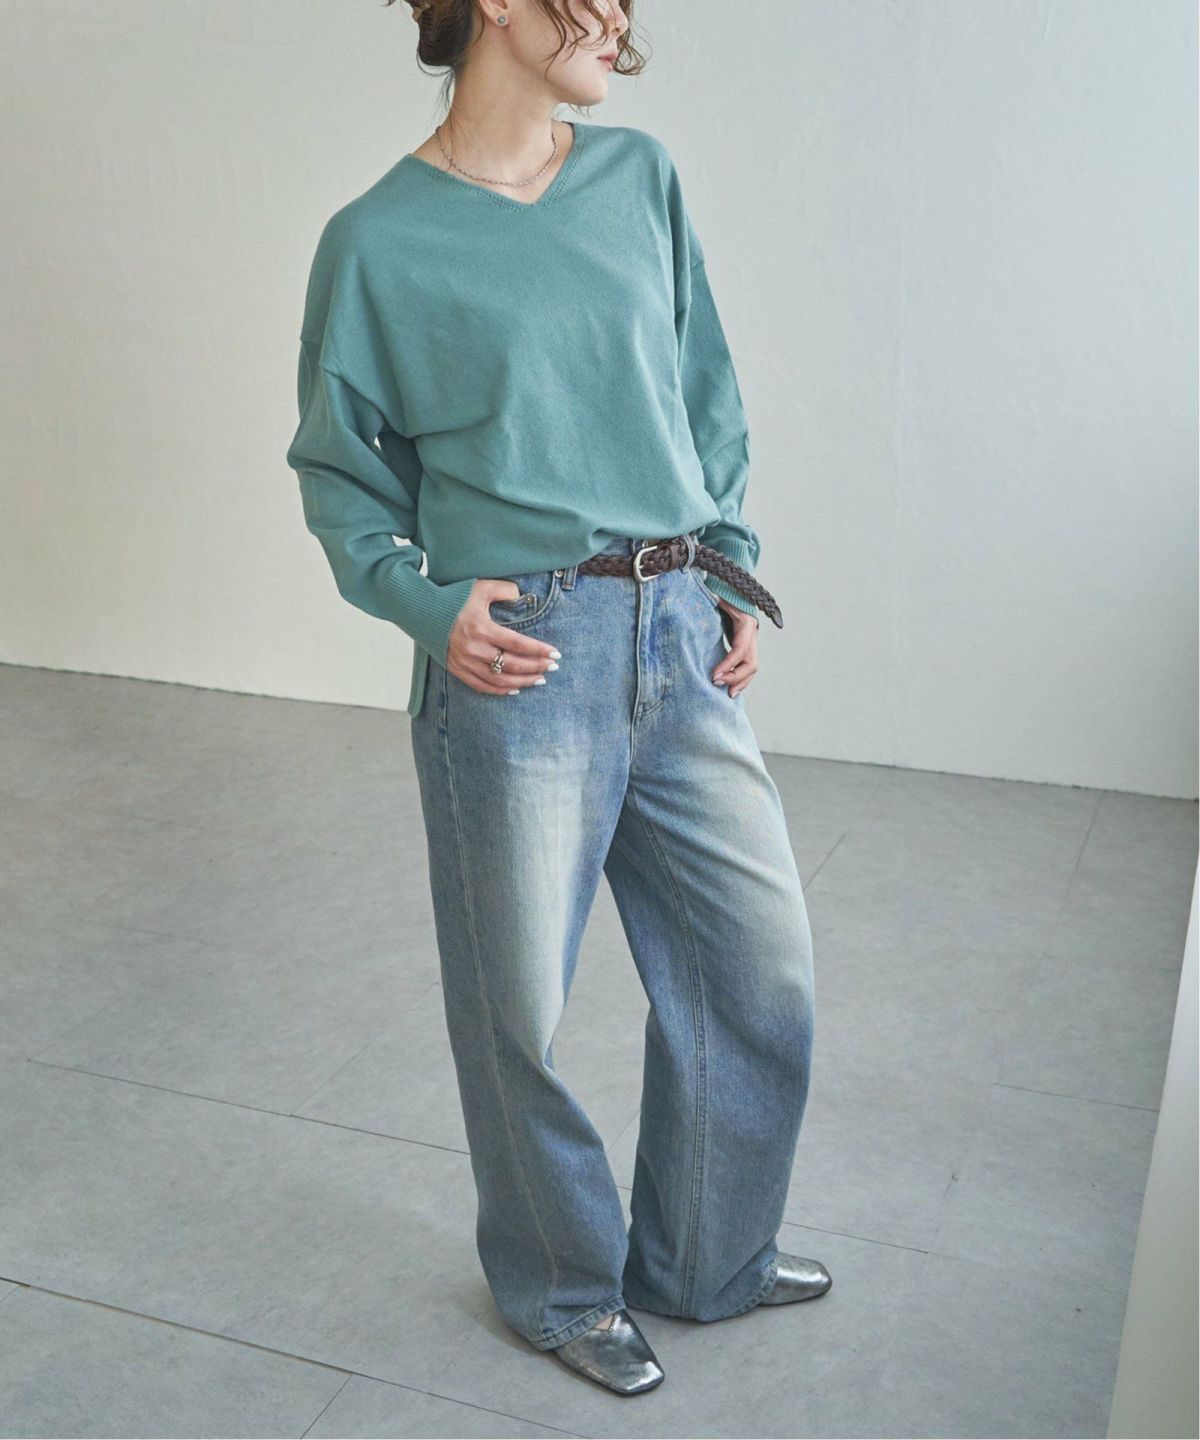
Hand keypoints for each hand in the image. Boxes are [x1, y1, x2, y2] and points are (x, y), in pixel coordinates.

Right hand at [447, 579, 560, 695]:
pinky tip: (515, 688)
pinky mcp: (457, 669)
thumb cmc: (453, 597)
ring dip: (523, 682)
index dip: (539, 651)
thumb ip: (504, 589)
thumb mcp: (480, 587)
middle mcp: (475, 649)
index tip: (555, 654)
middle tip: (553, 668)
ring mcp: (465, 662)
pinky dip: (500, 690)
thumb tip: (522, 596)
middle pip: (513, 665)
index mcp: (482, 629)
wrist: (422, 610)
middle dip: (536, 667)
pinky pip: (482, 686)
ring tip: (540, 679)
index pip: (518, 644)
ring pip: (500, 680)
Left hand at [712, 601, 758, 697]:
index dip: (729, 664)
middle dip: (736, 677)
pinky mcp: (746, 648)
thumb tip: (709, 601)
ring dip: (740, 683)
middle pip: (751, 663)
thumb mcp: (720, 595)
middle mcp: (752, 635)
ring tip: (728, 694)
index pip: (740, 649)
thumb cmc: (725, 593)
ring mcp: (751, 643)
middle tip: (717, 683)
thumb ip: (714, 600)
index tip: (714, 675)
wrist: (734, 592)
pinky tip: (730, 689)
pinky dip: (740, 679)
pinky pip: (746, 667)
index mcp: (746, 624)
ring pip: (752, 668)